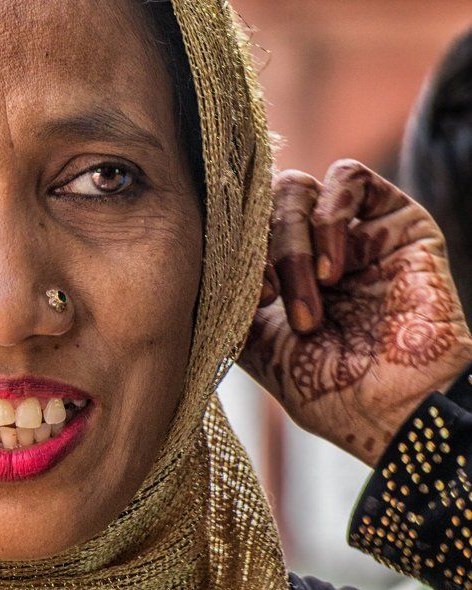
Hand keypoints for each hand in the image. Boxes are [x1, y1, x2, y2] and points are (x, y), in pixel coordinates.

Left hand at [238, 159, 471, 465]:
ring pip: (297, 189)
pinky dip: (329, 214)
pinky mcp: (398, 220)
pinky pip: (349, 176)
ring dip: (293, 243)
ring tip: (311, 301)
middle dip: (262, 251)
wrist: (392, 413)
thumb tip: (193, 263)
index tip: (246, 300)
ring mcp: (353, 230)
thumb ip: (225, 298)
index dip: (231, 250)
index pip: (239, 226)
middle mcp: (313, 246)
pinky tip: (332, 269)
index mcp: (277, 272)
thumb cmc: (328, 390)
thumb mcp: (255, 345)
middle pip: (262, 205)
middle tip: (272, 301)